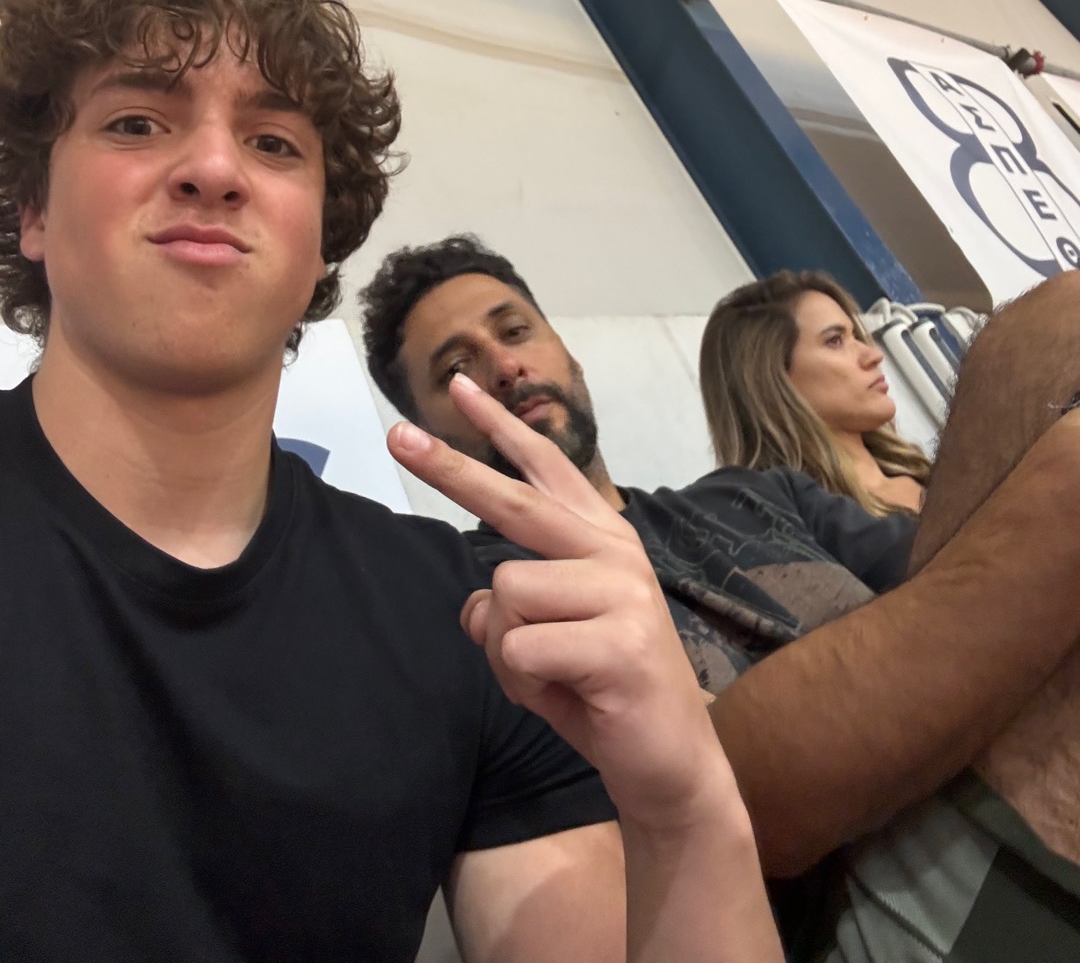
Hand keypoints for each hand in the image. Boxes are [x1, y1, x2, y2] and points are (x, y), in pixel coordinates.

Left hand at [388, 373, 736, 830]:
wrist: (668, 763)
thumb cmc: (600, 689)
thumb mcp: (547, 638)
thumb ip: (512, 604)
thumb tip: (476, 604)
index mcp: (600, 539)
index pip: (545, 469)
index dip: (499, 428)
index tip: (458, 387)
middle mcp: (613, 551)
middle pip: (515, 502)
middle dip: (451, 470)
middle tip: (397, 437)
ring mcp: (621, 593)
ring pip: (506, 595)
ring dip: (508, 651)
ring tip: (555, 676)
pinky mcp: (619, 643)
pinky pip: (519, 648)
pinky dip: (522, 684)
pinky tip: (570, 696)